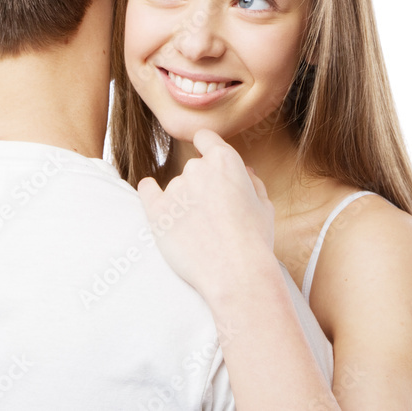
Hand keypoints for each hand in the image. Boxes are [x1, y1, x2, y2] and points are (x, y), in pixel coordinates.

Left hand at [137, 129, 274, 299]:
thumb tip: (245, 170)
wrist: (236, 274)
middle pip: (193, 167)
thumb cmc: (255, 242)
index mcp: (225, 160)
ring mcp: (174, 188)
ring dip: (184, 201)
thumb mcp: (264, 206)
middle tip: (213, 213)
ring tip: (200, 231)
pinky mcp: (156, 210)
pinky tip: (153, 195)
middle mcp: (196, 168)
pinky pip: (147, 190)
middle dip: (202, 185)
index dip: (206, 146)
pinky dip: (150, 192)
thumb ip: (252, 182)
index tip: (204, 154)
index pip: (205, 137)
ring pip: (177, 188)